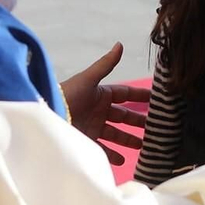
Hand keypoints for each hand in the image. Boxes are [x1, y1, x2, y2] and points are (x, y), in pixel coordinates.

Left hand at [61, 43, 146, 164]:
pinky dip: (113, 154)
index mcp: (100, 94)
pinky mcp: (86, 140)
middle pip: (123, 116)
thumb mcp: (88, 79)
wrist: (47, 117)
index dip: (140, 96)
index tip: (157, 99)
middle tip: (156, 126)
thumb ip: (106, 64)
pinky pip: (103, 149)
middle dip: (138, 121)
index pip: (125, 94)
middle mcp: (98, 110)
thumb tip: (120, 44)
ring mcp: (93, 126)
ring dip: (129, 139)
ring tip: (144, 146)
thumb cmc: (67, 95)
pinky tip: (124, 159)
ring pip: (116, 134)